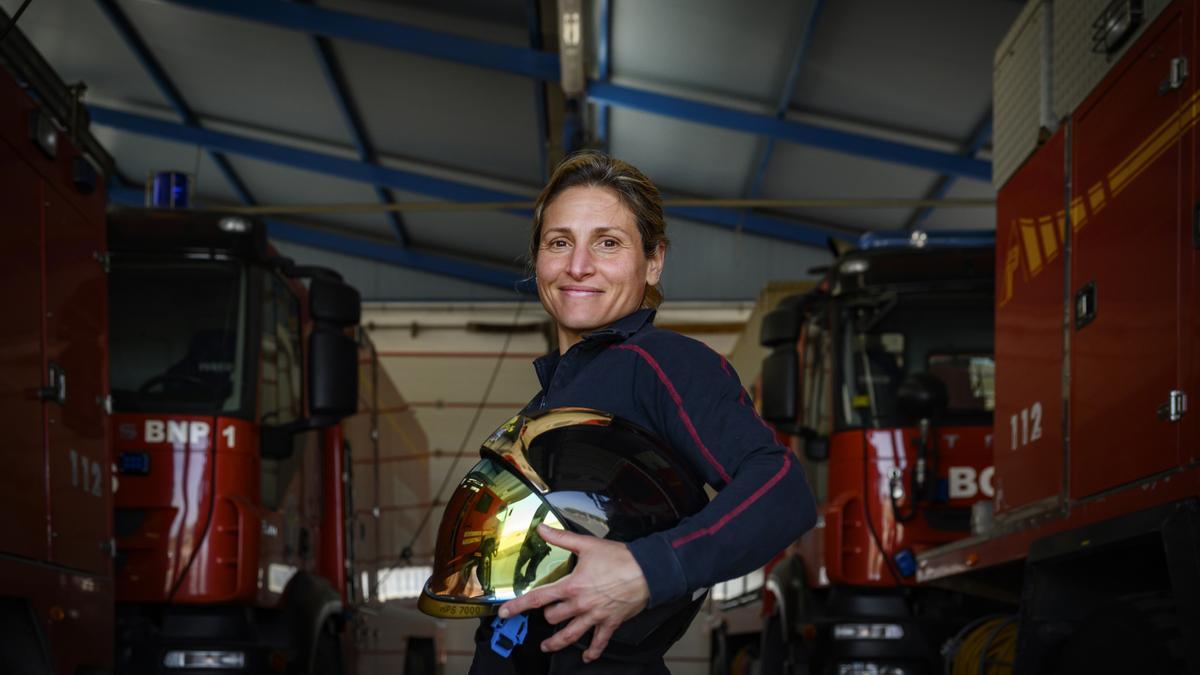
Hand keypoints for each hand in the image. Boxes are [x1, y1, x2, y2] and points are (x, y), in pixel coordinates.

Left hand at [498, 524, 648, 661]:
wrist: (647, 571)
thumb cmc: (619, 557)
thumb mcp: (587, 544)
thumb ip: (561, 538)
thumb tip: (542, 529)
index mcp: (571, 586)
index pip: (537, 598)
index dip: (518, 606)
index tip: (505, 613)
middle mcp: (580, 604)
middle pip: (553, 617)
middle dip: (546, 617)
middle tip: (544, 616)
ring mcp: (595, 616)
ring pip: (570, 635)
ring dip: (557, 643)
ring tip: (547, 647)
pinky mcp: (610, 622)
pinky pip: (599, 642)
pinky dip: (592, 652)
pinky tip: (586, 656)